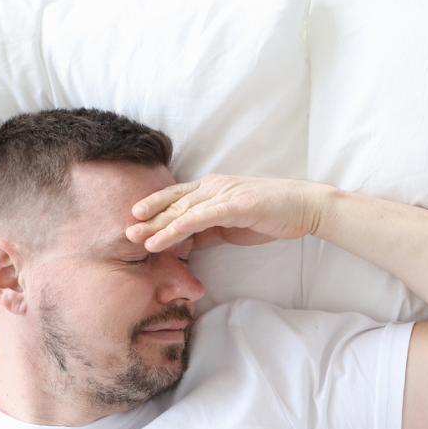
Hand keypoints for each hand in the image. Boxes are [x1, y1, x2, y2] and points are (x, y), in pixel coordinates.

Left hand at [126, 174, 329, 252]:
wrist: (303, 207)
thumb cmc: (270, 215)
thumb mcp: (232, 224)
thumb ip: (209, 229)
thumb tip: (187, 241)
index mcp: (212, 189)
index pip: (176, 197)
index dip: (153, 207)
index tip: (132, 220)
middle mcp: (213, 187)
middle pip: (173, 202)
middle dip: (147, 217)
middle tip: (123, 231)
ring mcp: (223, 194)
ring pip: (182, 209)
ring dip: (157, 224)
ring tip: (136, 238)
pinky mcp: (235, 205)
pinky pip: (201, 217)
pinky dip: (179, 227)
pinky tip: (163, 237)